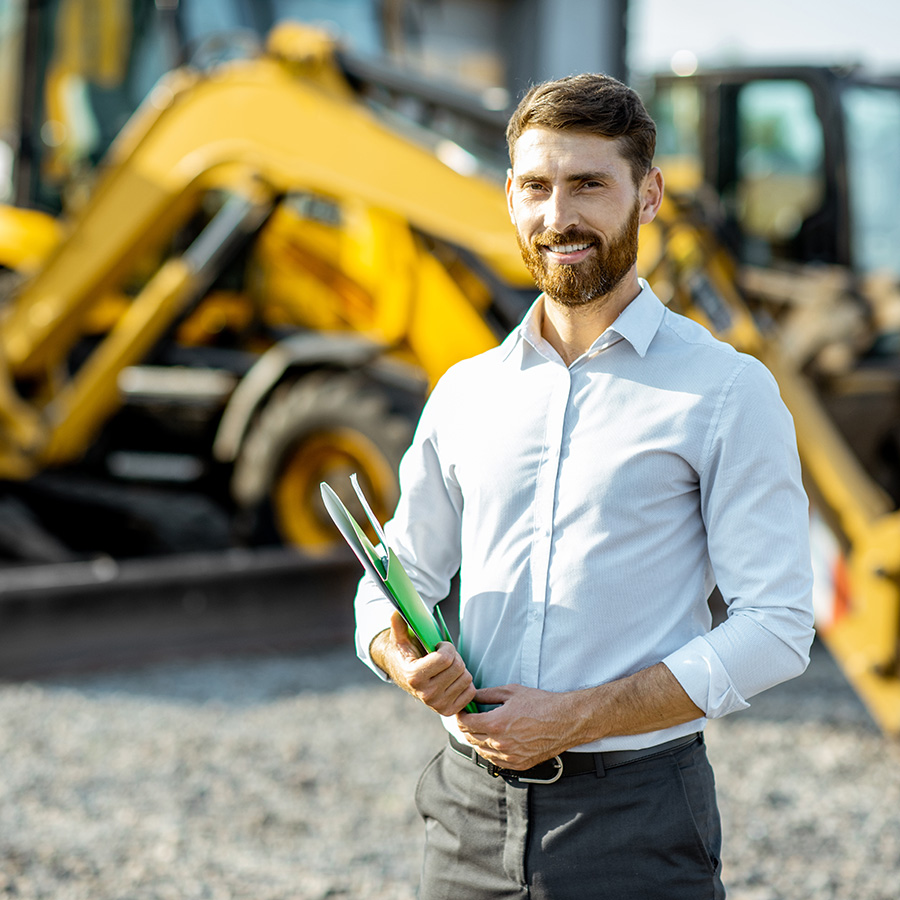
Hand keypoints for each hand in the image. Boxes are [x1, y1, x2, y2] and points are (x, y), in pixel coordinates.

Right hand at [371, 611, 475, 715]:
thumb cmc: (405, 654)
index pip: (446, 658)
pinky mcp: (448, 711)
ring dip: (460, 669)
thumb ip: (399, 625)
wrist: (403, 677)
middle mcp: (426, 694)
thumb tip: (397, 612)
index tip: (439, 645)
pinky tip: (451, 679)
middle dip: (454, 656)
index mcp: (414, 676)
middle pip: (458, 667)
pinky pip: (470, 692)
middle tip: (443, 656)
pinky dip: (464, 682)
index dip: (446, 647)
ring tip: (446, 668)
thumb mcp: (400, 639)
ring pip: (466, 678)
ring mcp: (438, 705)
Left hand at [456, 683, 577, 769]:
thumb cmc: (541, 704)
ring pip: (481, 752)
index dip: (460, 716)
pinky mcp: (519, 764)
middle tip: (469, 717)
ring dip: (477, 740)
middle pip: (470, 738)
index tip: (461, 710)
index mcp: (495, 723)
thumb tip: (473, 695)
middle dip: (466, 727)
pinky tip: (494, 742)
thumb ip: (488, 694)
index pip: (465, 724)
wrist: (565, 720)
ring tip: (481, 728)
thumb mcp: (511, 692)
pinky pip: (496, 762)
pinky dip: (490, 752)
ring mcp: (509, 756)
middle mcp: (500, 743)